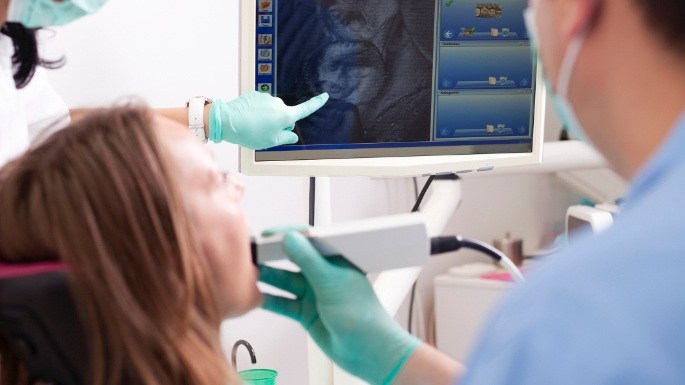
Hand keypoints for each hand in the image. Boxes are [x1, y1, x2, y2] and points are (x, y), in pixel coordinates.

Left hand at [209, 91, 328, 149]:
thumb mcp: (271, 141)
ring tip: (253, 127)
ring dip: (266, 118)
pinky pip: (260, 105)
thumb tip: (292, 136)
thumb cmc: (250, 132)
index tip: (324, 97)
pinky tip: (248, 119)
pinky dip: (256, 112)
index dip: (316, 103)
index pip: (305, 109)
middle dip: (279, 123)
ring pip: (271, 110)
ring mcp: (266, 98)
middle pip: (285, 114)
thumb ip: (285, 138)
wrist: (228, 120)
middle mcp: (278, 103)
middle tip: (265, 133)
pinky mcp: (255, 95)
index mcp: (285, 115)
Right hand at [259, 231, 419, 384]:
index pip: (308, 240)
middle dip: (273, 255)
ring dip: (268, 277)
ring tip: (249, 272)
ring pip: (285, 281)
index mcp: (335, 259)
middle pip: (293, 259)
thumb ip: (308, 260)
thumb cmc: (364, 316)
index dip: (288, 234)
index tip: (268, 234)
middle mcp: (323, 274)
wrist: (368, 352)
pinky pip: (283, 302)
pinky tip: (257, 295)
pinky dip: (269, 299)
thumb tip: (290, 238)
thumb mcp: (332, 282)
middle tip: (252, 252)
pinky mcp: (306, 312)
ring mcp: (314, 293)